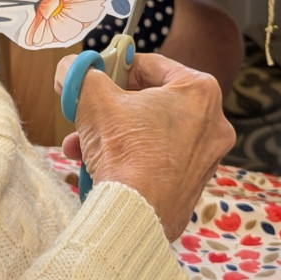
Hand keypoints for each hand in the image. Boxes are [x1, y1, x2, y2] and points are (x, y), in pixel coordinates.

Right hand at [54, 52, 234, 239]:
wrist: (136, 215)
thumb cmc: (124, 151)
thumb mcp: (93, 97)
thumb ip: (80, 73)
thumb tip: (68, 69)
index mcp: (200, 90)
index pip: (150, 64)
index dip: (115, 67)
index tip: (95, 77)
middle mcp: (212, 122)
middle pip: (149, 101)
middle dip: (110, 108)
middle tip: (86, 112)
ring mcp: (205, 156)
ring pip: (149, 132)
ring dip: (111, 135)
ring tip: (80, 144)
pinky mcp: (192, 184)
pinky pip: (155, 159)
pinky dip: (128, 159)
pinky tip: (95, 167)